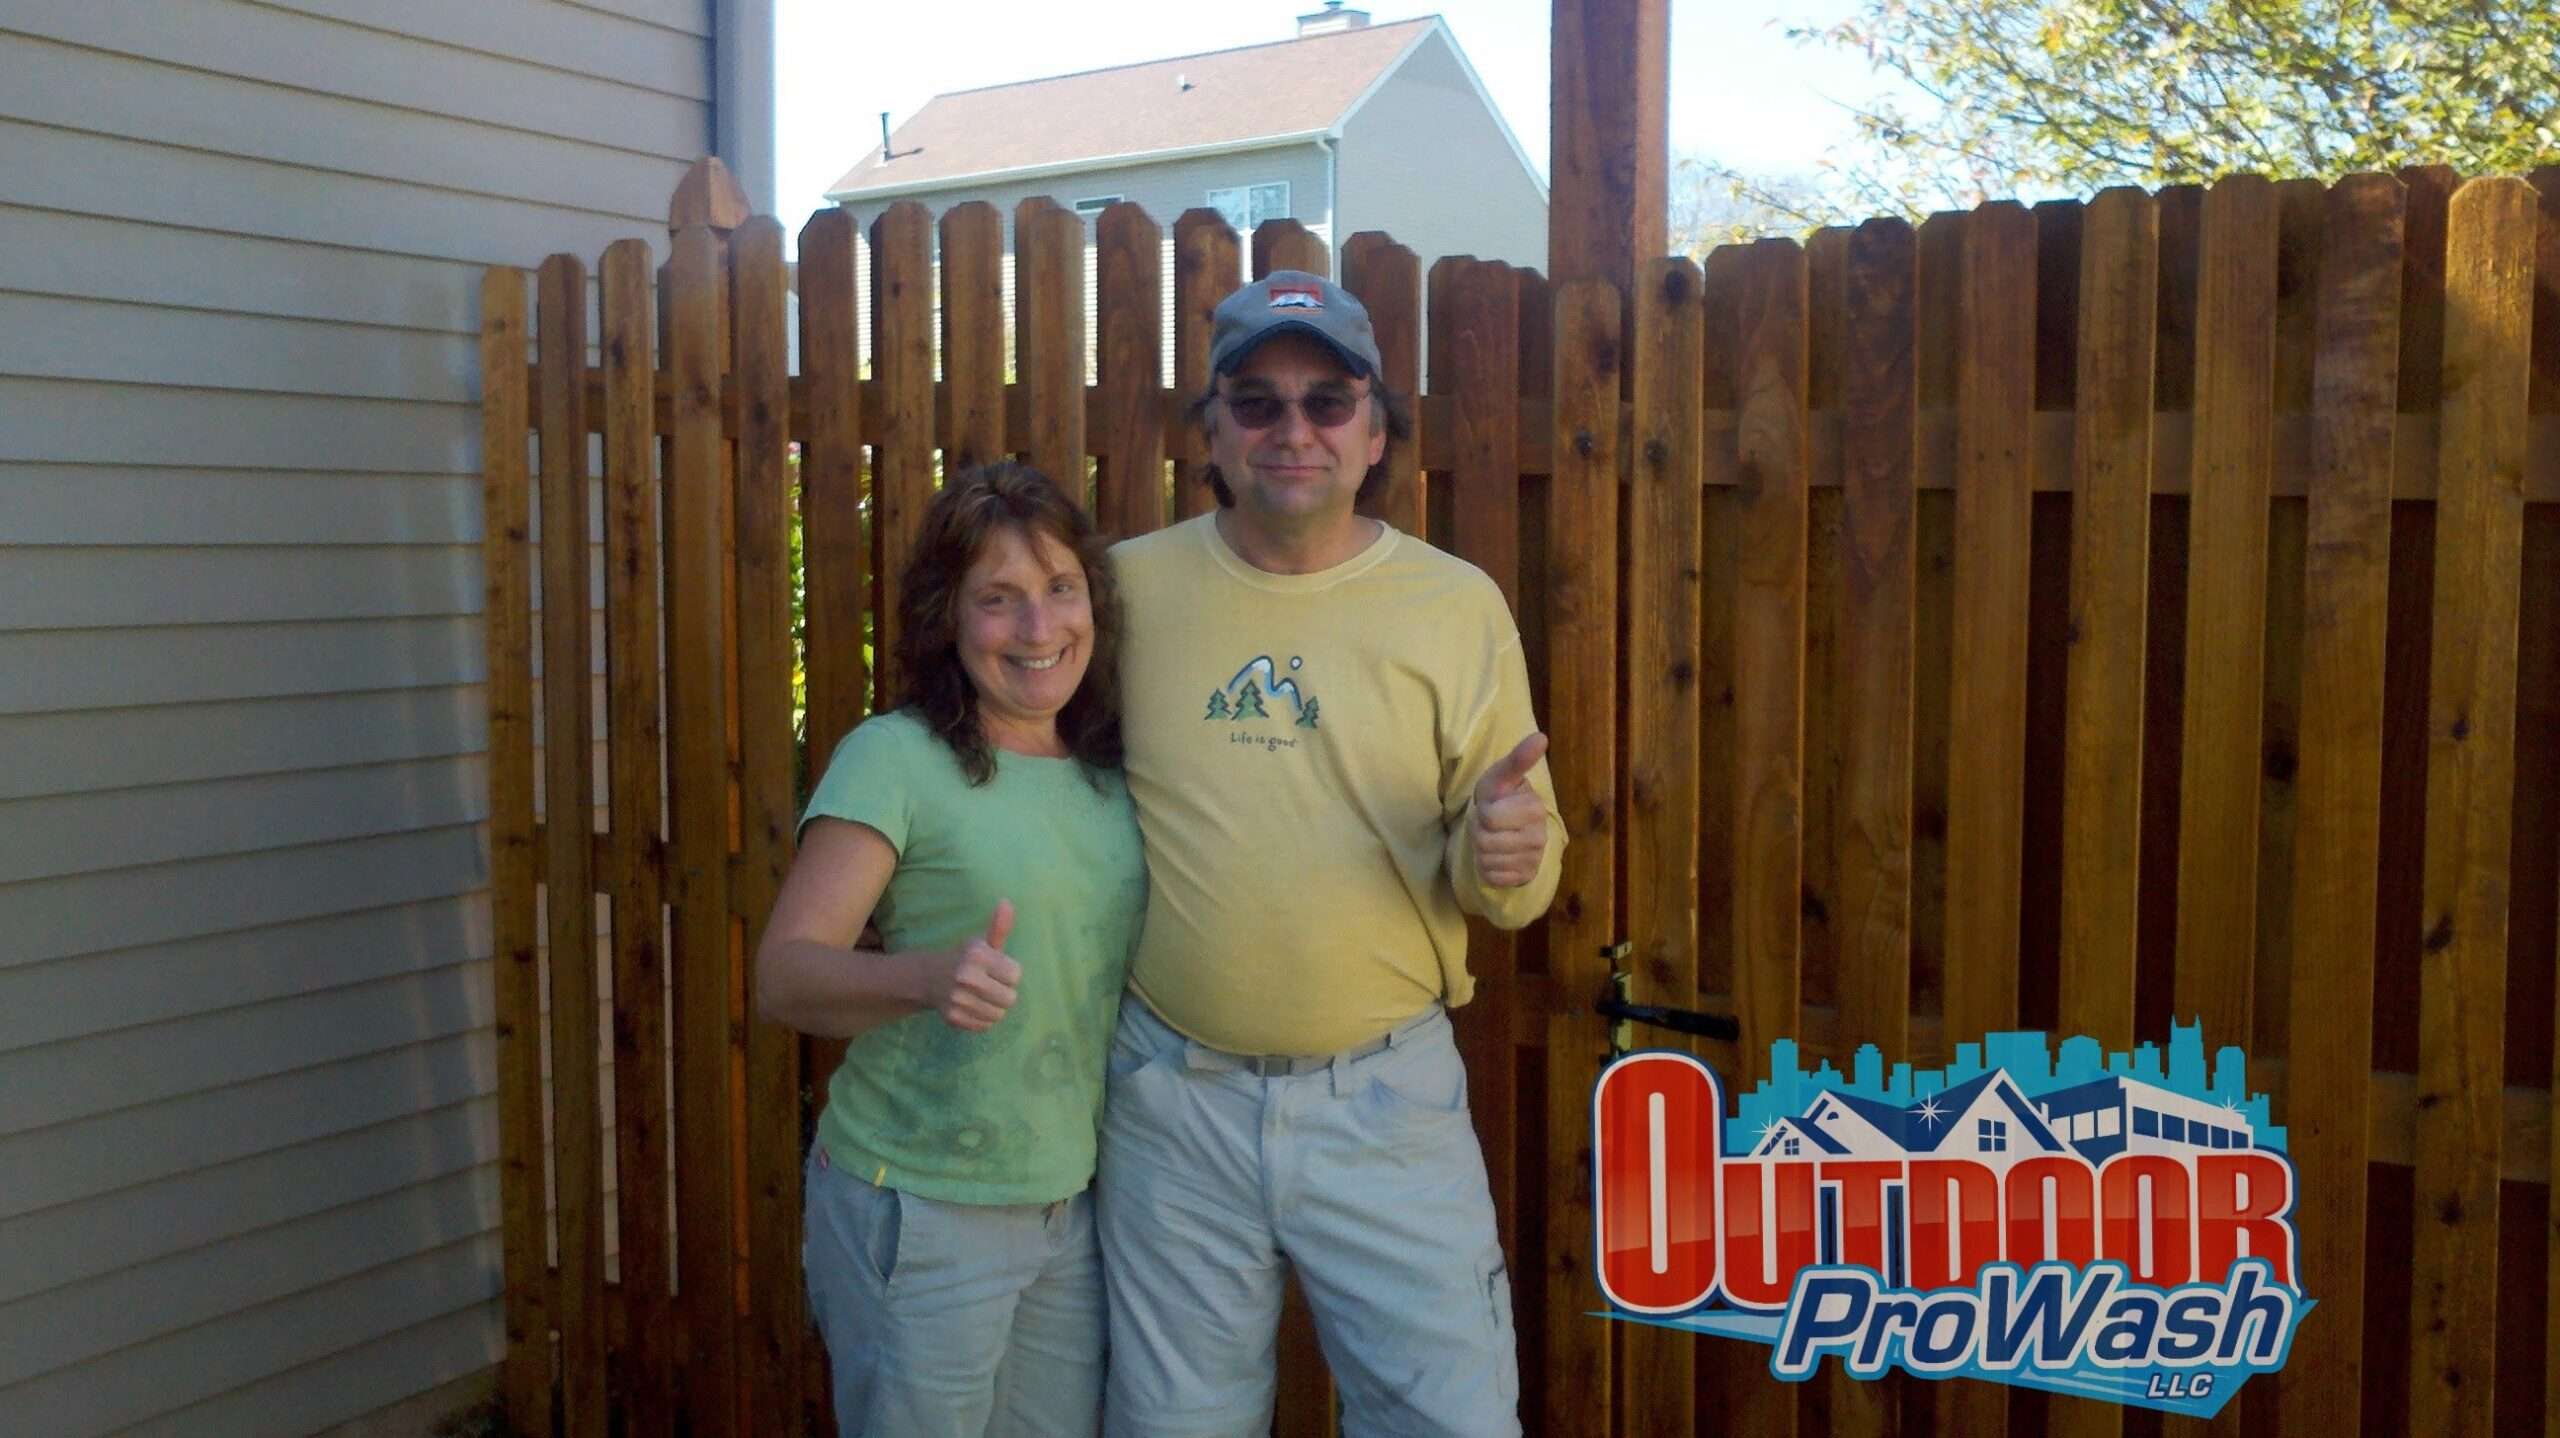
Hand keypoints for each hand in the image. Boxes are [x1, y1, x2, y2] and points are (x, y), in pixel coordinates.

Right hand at [925, 901, 1020, 1031]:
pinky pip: (985, 1026)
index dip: (1010, 973)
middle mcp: (966, 977)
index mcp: (977, 956)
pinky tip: (974, 1006)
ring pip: (998, 1015)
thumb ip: (999, 927)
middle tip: (991, 985)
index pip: (1015, 975)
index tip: (998, 969)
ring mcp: (958, 1000)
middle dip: (1005, 992)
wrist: (929, 978)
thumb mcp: (982, 943)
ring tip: (983, 997)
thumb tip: (1007, 902)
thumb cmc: (964, 958)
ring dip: (995, 1007)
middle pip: (1010, 998)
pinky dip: (983, 1019)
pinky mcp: (954, 1018)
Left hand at [1469, 733, 1549, 888]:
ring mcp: (1533, 860)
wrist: (1508, 829)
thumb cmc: (1501, 797)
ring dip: (1481, 850)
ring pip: (1486, 860)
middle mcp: (1539, 836)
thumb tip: (1541, 736)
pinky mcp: (1523, 878)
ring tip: (1493, 838)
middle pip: (1484, 840)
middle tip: (1489, 824)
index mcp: (1535, 808)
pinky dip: (1486, 868)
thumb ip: (1518, 759)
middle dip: (1479, 831)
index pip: (1489, 817)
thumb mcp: (1501, 776)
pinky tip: (1497, 857)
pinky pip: (1491, 877)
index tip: (1493, 805)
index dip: (1482, 812)